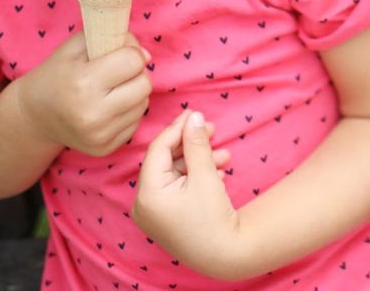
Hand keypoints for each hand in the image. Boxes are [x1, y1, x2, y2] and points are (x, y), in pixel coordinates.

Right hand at [15, 31, 151, 155]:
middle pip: (144, 84)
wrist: (35, 117)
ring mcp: (100, 135)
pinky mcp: (105, 148)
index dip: (130, 52)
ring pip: (143, 103)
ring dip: (133, 93)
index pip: (133, 61)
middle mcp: (93, 114)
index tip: (119, 53)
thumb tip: (145, 55)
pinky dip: (128, 111)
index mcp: (83, 83)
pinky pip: (136, 122)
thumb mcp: (75, 47)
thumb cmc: (57, 75)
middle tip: (117, 73)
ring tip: (111, 91)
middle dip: (135, 73)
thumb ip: (110, 38)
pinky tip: (108, 108)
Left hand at [133, 110, 242, 277]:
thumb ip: (197, 143)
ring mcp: (153, 213)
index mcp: (147, 194)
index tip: (195, 113)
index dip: (177, 128)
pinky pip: (176, 188)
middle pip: (165, 161)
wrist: (226, 256)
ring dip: (198, 161)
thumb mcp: (205, 175)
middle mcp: (143, 204)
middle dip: (191, 145)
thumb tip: (193, 116)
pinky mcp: (165, 218)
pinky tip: (218, 173)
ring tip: (223, 155)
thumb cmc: (213, 218)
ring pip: (174, 174)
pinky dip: (195, 177)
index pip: (158, 150)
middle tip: (211, 130)